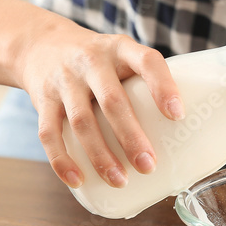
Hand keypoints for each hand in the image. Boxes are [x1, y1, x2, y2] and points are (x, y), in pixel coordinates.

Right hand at [14, 17, 183, 188]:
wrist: (40, 44)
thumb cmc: (98, 60)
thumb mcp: (122, 55)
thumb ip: (146, 82)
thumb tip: (185, 131)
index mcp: (120, 49)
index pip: (147, 61)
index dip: (163, 87)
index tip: (178, 115)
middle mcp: (91, 61)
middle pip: (113, 101)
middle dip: (131, 137)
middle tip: (149, 166)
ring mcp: (64, 81)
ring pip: (81, 122)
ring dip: (100, 156)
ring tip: (120, 181)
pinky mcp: (42, 100)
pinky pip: (49, 134)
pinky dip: (62, 161)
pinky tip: (78, 181)